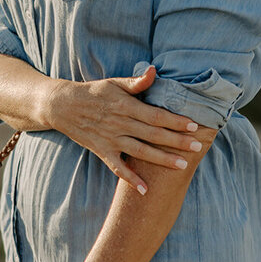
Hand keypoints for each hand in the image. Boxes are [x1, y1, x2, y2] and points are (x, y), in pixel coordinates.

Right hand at [48, 64, 203, 193]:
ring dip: (162, 160)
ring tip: (182, 165)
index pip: (156, 115)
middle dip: (177, 141)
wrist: (63, 106)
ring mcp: (111, 140)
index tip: (193, 125)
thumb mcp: (114, 83)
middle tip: (198, 147)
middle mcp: (121, 124)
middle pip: (153, 135)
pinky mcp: (102, 151)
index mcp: (126, 106)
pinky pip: (118, 168)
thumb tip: (154, 71)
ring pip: (141, 152)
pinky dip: (131, 179)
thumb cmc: (94, 92)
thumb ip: (136, 82)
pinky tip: (145, 190)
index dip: (175, 121)